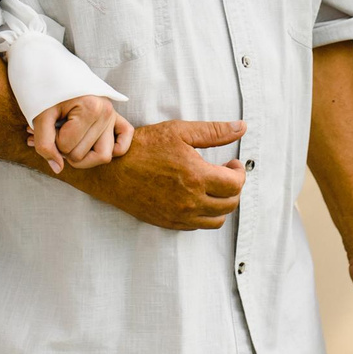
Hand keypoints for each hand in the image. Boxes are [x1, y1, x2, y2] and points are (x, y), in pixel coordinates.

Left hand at [26, 93, 133, 172]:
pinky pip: (123, 143)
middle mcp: (106, 112)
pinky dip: (114, 149)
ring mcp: (113, 116)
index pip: (66, 147)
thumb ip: (44, 143)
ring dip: (82, 156)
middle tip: (52, 132)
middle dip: (62, 149)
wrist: (52, 67)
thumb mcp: (39, 115)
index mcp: (90, 108)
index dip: (51, 142)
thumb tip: (58, 169)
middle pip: (82, 155)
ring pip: (103, 157)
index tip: (45, 127)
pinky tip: (93, 144)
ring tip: (68, 142)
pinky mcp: (117, 119)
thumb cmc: (45, 90)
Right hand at [68, 118, 245, 229]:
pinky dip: (205, 214)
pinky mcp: (168, 223)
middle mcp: (190, 201)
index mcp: (196, 177)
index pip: (235, 184)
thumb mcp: (179, 131)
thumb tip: (241, 128)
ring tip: (214, 187)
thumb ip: (214, 131)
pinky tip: (196, 197)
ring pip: (216, 220)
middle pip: (230, 204)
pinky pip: (198, 226)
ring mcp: (179, 215)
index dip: (239, 172)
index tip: (232, 163)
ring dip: (222, 204)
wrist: (111, 170)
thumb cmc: (143, 147)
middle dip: (234, 188)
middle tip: (226, 173)